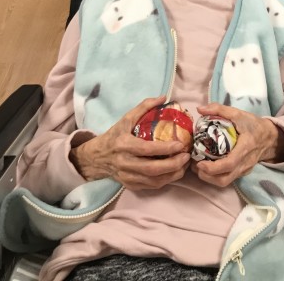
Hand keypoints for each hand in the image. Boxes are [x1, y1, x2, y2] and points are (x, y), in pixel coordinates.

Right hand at [70, 96, 190, 189]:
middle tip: (186, 157)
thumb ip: (145, 106)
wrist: (97, 157)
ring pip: (154, 181)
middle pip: (152, 169)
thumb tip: (164, 97)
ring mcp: (128, 177)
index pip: (146, 149)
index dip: (164, 148)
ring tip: (185, 165)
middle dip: (173, 164)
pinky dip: (166, 180)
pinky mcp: (131, 185)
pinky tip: (175, 172)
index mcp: (123, 145)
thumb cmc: (115, 135)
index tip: (180, 144)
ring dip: (173, 175)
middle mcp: (125, 163)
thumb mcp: (126, 118)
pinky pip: (151, 186)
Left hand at [191, 103, 283, 187]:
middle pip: (225, 179)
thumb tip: (200, 109)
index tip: (199, 163)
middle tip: (194, 165)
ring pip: (225, 181)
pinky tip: (207, 167)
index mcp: (245, 147)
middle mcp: (245, 163)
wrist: (269, 137)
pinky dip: (215, 176)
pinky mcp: (242, 172)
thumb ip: (219, 109)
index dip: (213, 167)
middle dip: (206, 176)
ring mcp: (244, 170)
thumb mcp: (238, 113)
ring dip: (209, 178)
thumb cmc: (253, 125)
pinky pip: (228, 179)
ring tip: (197, 167)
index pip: (229, 163)